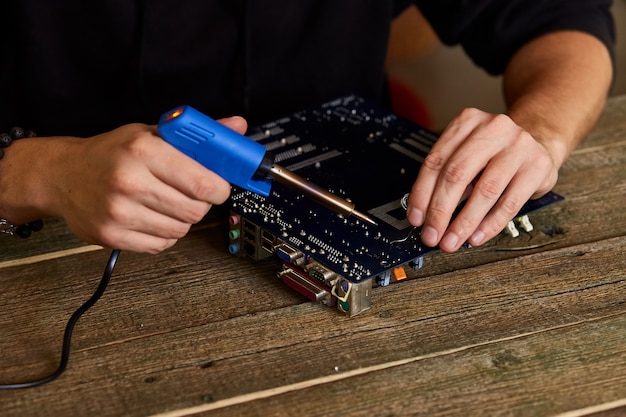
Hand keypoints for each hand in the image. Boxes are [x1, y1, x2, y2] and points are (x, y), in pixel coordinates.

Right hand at [21, 117, 245, 252]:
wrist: (62, 175)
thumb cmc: (112, 153)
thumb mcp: (152, 133)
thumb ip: (198, 135)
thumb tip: (237, 126)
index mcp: (143, 149)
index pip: (203, 182)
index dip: (220, 188)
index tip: (218, 186)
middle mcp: (130, 181)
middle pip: (195, 210)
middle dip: (201, 204)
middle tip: (191, 194)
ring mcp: (119, 212)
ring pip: (181, 229)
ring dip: (182, 219)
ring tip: (165, 202)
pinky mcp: (112, 236)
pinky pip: (162, 244)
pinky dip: (165, 234)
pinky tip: (151, 216)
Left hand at [406, 108, 557, 251]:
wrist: (539, 140)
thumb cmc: (495, 153)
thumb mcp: (468, 154)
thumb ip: (446, 177)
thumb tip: (425, 216)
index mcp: (466, 122)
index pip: (435, 162)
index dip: (422, 194)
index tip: (415, 219)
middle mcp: (492, 128)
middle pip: (457, 174)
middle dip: (440, 211)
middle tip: (431, 235)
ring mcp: (518, 145)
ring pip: (484, 190)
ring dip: (464, 222)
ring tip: (452, 241)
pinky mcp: (538, 166)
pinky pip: (510, 203)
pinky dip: (490, 224)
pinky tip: (476, 236)